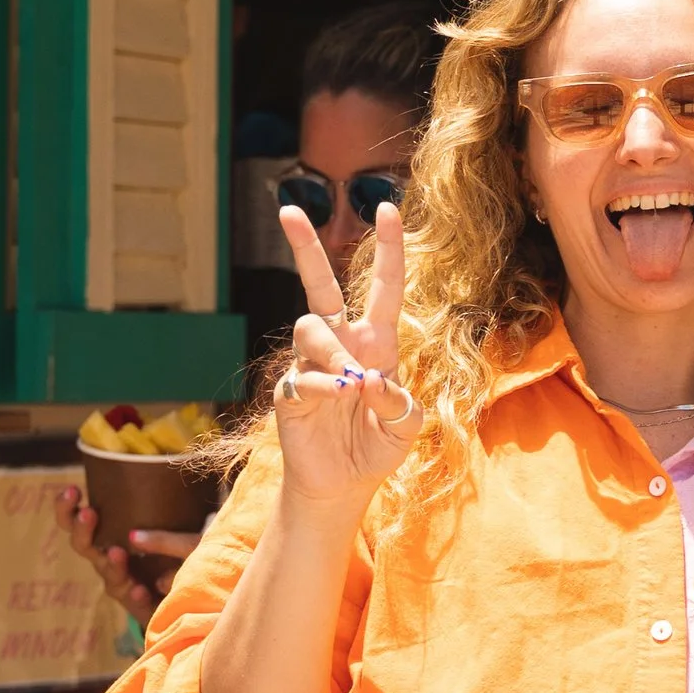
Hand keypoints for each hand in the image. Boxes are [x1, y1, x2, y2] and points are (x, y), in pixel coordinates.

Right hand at [55, 484, 192, 631]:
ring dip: (111, 564)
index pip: (76, 522)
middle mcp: (106, 561)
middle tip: (88, 514)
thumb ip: (153, 501)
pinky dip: (135, 596)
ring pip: (109, 576)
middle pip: (83, 547)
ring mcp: (121, 585)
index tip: (72, 489)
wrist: (182, 591)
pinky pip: (135, 603)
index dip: (67, 508)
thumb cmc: (163, 548)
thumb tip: (157, 466)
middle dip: (83, 530)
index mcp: (104, 538)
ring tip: (116, 553)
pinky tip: (139, 589)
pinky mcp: (140, 606)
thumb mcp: (159, 522)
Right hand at [273, 200, 417, 515]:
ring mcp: (312, 365)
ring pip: (311, 328)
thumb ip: (398, 402)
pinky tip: (338, 397)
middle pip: (320, 285)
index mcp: (377, 342)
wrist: (345, 484)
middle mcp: (342, 344)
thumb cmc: (378, 445)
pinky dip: (321, 386)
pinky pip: (300, 376)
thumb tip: (370, 380)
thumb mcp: (405, 425)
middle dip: (304, 246)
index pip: (383, 287)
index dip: (388, 248)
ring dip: (332, 350)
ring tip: (350, 384)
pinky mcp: (290, 391)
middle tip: (288, 210)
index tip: (387, 208)